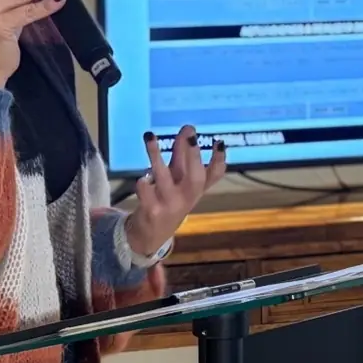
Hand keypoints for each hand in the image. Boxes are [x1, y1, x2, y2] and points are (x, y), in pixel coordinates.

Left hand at [127, 125, 227, 255]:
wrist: (151, 234)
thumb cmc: (168, 199)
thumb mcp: (178, 178)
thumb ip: (182, 154)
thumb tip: (188, 128)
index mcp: (196, 188)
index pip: (214, 175)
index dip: (219, 159)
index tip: (219, 142)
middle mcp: (186, 197)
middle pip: (196, 177)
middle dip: (193, 155)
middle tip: (190, 135)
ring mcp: (169, 204)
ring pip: (165, 178)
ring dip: (156, 156)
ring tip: (150, 137)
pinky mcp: (151, 211)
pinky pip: (146, 191)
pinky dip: (143, 182)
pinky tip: (142, 177)